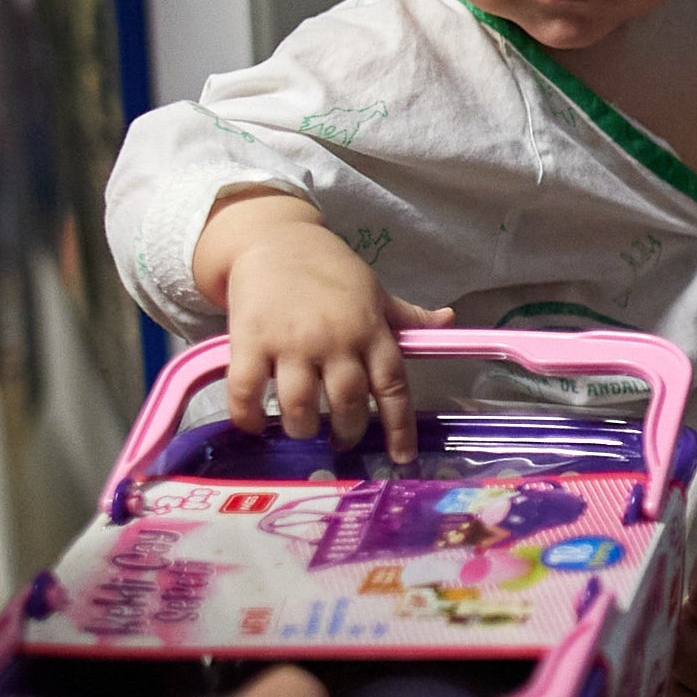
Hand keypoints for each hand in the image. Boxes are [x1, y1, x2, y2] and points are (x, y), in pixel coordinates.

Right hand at [201, 196, 451, 453]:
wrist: (274, 239)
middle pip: (347, 404)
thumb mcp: (373, 290)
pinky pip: (247, 391)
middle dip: (346, 432)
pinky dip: (247, 417)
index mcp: (369, 330)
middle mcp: (334, 339)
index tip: (401, 457)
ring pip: (300, 406)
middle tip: (341, 439)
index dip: (400, 427)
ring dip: (302, 428)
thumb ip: (406, 316)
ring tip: (303, 428)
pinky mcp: (249, 341)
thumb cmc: (328, 269)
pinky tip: (253, 425)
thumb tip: (449, 319)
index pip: (393, 386)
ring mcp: (291, 342)